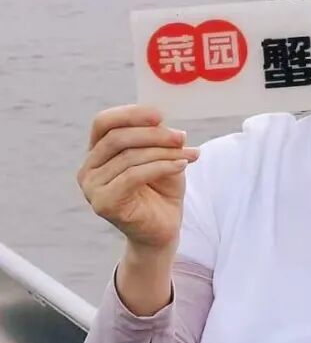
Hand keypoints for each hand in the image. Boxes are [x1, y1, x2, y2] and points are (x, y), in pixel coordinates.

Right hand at [76, 106, 199, 253]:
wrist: (163, 228)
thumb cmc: (161, 189)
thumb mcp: (162, 155)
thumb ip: (157, 138)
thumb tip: (161, 122)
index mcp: (98, 151)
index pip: (103, 122)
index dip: (130, 114)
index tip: (160, 114)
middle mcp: (88, 168)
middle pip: (117, 138)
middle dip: (154, 134)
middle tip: (182, 137)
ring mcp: (92, 187)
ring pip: (129, 157)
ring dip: (165, 152)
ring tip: (189, 155)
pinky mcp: (103, 203)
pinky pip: (134, 175)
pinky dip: (162, 167)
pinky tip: (181, 166)